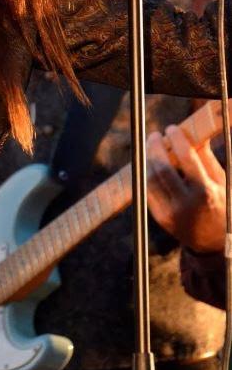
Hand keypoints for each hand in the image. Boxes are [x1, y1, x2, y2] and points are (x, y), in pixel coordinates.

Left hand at [147, 124, 225, 252]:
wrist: (215, 241)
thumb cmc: (220, 203)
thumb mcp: (221, 181)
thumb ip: (206, 157)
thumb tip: (195, 132)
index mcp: (205, 192)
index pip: (187, 158)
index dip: (176, 139)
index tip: (172, 128)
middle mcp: (186, 203)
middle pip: (162, 168)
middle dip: (155, 147)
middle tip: (155, 135)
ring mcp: (171, 213)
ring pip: (151, 179)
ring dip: (148, 160)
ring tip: (152, 148)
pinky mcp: (161, 218)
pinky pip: (148, 191)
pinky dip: (148, 175)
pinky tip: (151, 165)